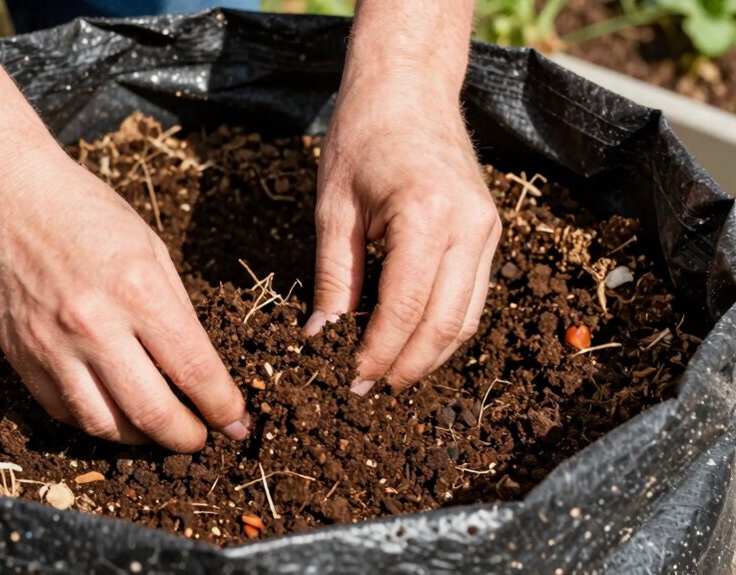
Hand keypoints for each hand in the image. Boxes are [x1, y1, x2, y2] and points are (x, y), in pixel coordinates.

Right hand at [0, 153, 249, 452]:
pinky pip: (65, 411)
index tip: (235, 421)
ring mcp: (52, 347)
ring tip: (158, 430)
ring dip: (141, 440)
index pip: (194, 371)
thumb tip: (199, 367)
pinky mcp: (22, 358)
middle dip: (187, 438)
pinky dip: (96, 421)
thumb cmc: (84, 211)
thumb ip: (175, 309)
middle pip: (153, 414)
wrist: (3, 195)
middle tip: (201, 439)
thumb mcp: (149, 246)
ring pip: (105, 426)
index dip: (222, 406)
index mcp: (137, 291)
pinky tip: (115, 412)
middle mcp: (95, 326)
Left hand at [306, 68, 500, 395]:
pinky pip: (473, 296)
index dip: (378, 353)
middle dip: (406, 366)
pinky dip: (445, 327)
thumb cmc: (363, 137)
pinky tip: (413, 341)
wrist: (409, 88)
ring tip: (390, 375)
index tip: (352, 381)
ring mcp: (488, 230)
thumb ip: (333, 275)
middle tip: (368, 390)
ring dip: (430, 355)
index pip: (405, 309)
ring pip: (467, 318)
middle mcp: (469, 227)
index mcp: (427, 216)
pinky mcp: (490, 231)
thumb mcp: (333, 207)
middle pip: (445, 324)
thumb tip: (322, 335)